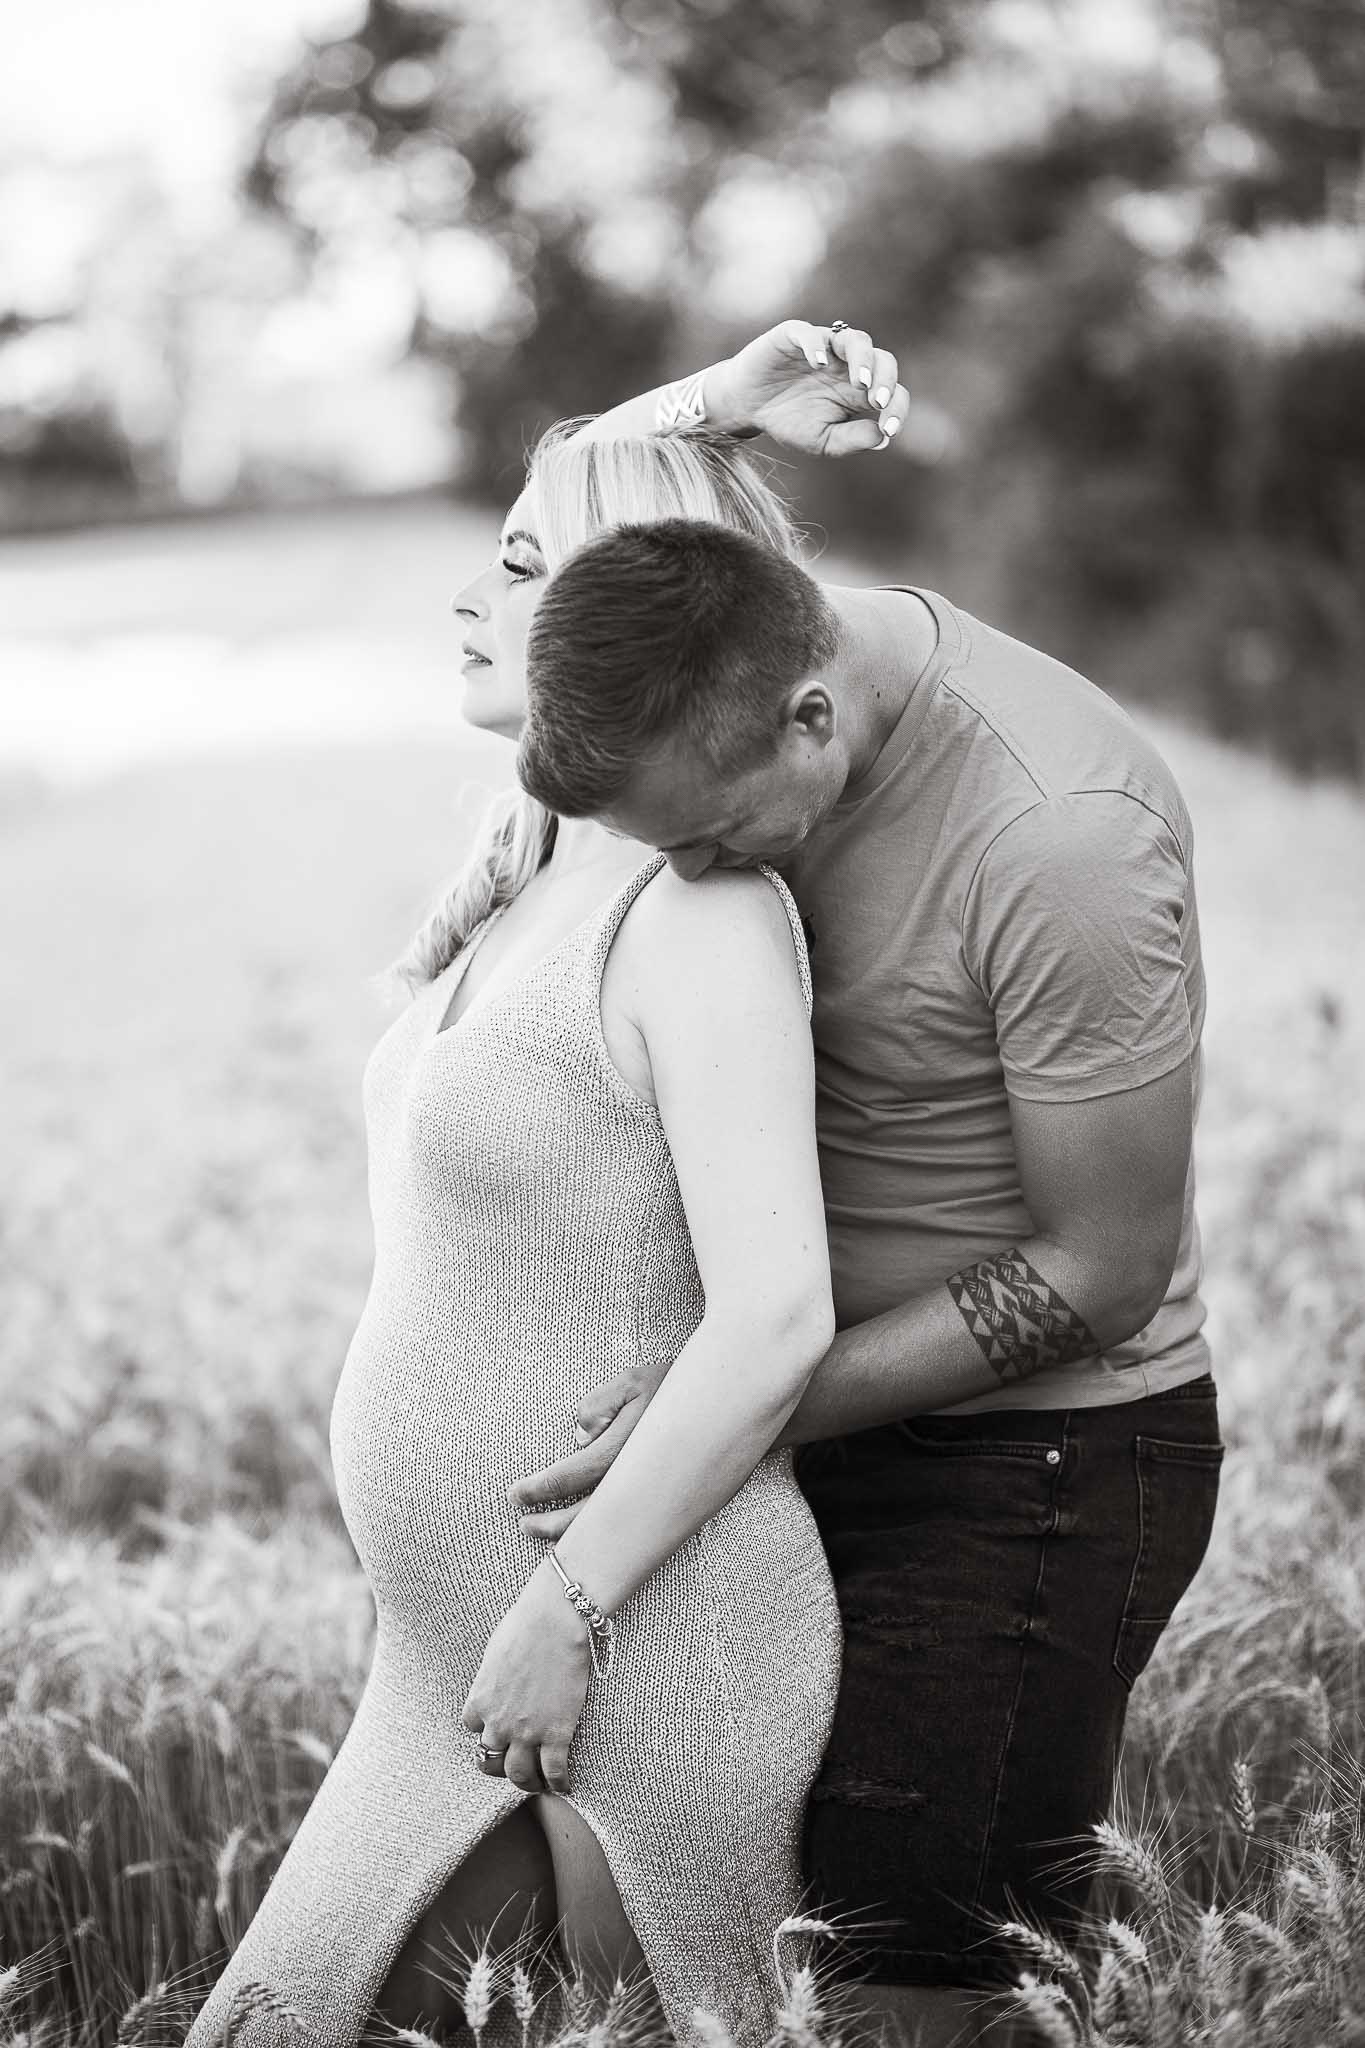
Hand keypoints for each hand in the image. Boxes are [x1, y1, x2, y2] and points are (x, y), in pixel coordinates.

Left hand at [461, 1563, 589, 1794]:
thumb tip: (500, 1680)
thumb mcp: (495, 1652)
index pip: (472, 1728)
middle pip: (490, 1759)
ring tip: (538, 1782)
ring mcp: (527, 1732)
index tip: (498, 1727)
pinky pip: (554, 1772)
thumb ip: (493, 1676)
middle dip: (500, 1765)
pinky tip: (564, 1785)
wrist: (554, 1621)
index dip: (485, 1729)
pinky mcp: (556, 1734)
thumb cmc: (526, 1625)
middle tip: (513, 1766)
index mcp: (480, 1700)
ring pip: (519, 1775)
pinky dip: (558, 1783)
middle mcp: (498, 1722)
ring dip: (527, 1782)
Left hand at [509, 1364, 665, 1538]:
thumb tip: (580, 1437)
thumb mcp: (632, 1380)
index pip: (572, 1475)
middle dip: (552, 1525)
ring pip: (610, 1527)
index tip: (516, 1494)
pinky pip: (630, 1524)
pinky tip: (590, 1532)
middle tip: (524, 1525)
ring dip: (576, 1534)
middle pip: (588, 1515)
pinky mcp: (670, 1503)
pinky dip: (606, 1532)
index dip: (540, 1488)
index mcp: (625, 1448)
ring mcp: (656, 1496)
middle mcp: (639, 1479)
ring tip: (545, 1532)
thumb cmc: (677, 1386)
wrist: (733, 1405)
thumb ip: (598, 1405)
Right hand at [709, 320, 908, 455]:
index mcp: (859, 390)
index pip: (891, 391)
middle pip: (882, 359)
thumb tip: (882, 437)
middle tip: (878, 402)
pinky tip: (816, 363)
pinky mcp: (794, 336)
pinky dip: (816, 345)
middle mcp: (848, 365)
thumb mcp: (821, 441)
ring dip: (863, 360)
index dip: (897, 408)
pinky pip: (811, 333)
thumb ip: (850, 440)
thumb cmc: (788, 421)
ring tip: (860, 383)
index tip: (890, 429)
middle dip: (885, 379)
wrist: (748, 406)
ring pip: (857, 340)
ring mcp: (824, 347)